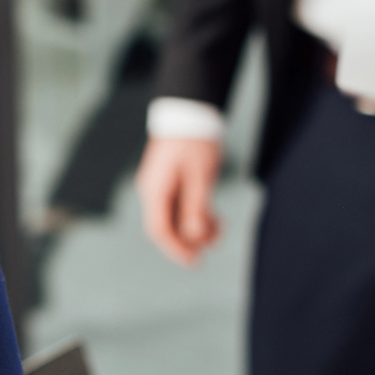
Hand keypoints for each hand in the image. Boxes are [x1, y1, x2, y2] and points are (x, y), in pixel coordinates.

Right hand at [137, 136, 222, 265]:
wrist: (189, 111)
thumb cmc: (194, 141)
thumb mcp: (200, 176)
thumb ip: (195, 208)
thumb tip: (193, 236)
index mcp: (155, 191)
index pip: (159, 231)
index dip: (177, 250)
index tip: (196, 263)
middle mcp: (153, 191)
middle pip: (167, 228)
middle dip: (191, 239)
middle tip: (216, 240)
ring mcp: (161, 187)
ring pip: (176, 219)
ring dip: (197, 228)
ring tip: (220, 227)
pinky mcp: (171, 182)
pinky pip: (180, 207)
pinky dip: (196, 215)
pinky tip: (214, 217)